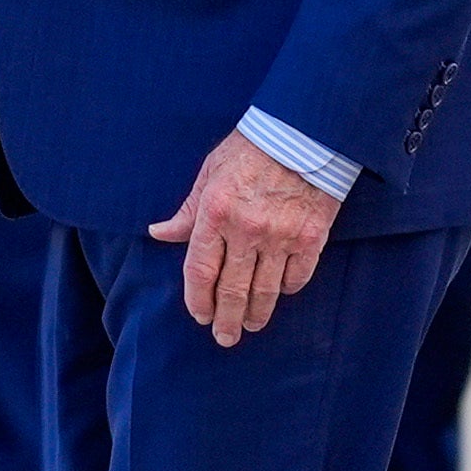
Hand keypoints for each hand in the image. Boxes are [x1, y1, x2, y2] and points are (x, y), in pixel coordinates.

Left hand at [148, 127, 334, 345]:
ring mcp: (281, 236)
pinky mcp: (312, 237)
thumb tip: (159, 233)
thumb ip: (187, 210)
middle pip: (231, 288)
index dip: (197, 299)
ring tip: (251, 326)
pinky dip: (287, 289)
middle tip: (224, 338)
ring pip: (265, 289)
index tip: (199, 316)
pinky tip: (280, 295)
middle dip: (226, 318)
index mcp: (216, 213)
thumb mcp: (210, 172)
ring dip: (256, 313)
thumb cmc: (251, 148)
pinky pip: (297, 276)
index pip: (200, 270)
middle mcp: (246, 230)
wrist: (304, 132)